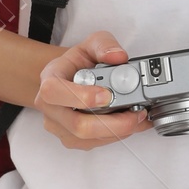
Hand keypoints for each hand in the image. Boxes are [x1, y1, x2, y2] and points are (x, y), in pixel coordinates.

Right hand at [35, 31, 151, 149]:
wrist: (72, 77)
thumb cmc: (79, 63)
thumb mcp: (91, 44)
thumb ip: (104, 45)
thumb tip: (118, 56)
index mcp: (50, 79)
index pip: (54, 92)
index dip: (81, 97)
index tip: (107, 95)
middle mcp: (50, 106)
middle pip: (76, 125)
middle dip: (113, 122)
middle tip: (136, 112)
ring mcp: (59, 125)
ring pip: (87, 139)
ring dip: (119, 131)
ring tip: (138, 116)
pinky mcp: (71, 138)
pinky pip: (94, 144)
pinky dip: (117, 136)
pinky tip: (132, 123)